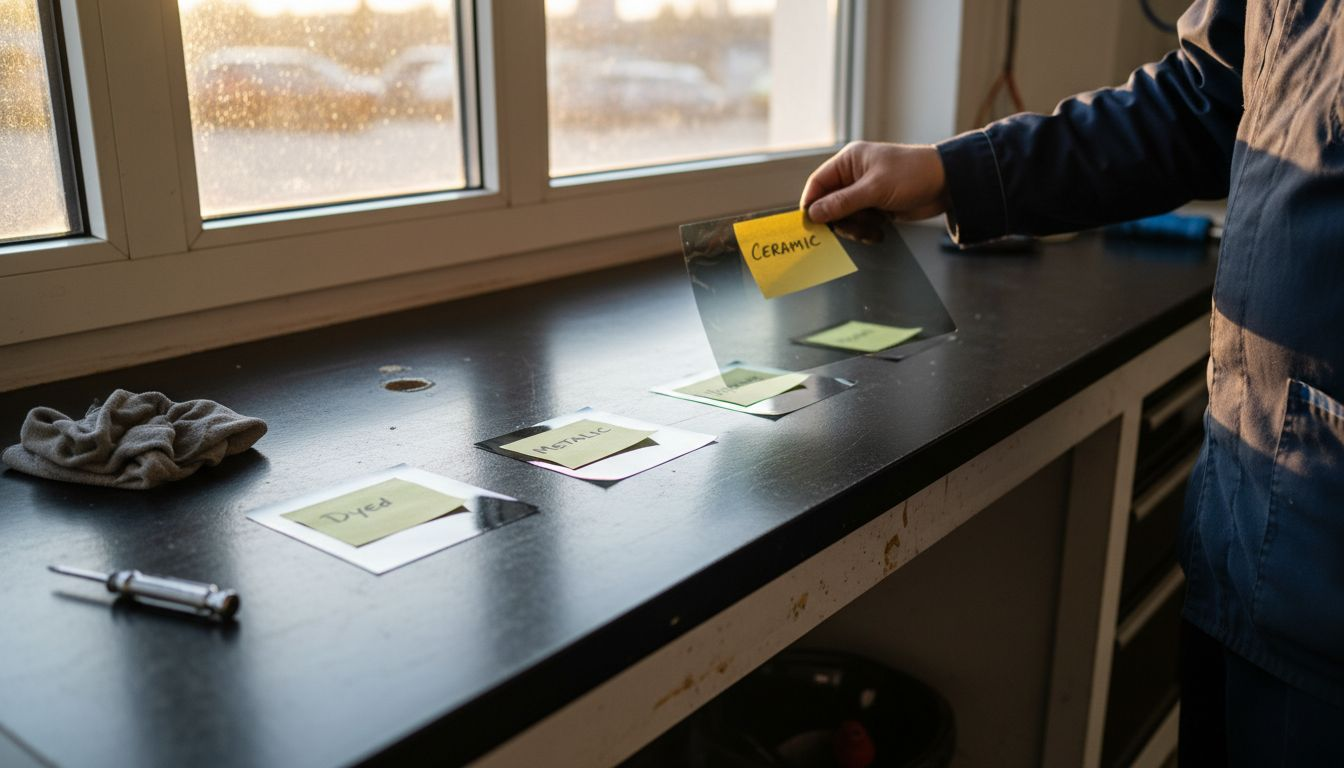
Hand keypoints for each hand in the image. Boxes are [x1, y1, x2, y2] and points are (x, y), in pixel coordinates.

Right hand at [800, 141, 948, 223]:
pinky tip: (882, 230)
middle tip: (854, 229)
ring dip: (856, 228)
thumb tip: (813, 213)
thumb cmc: (912, 174)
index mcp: (849, 161)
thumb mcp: (875, 189)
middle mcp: (853, 176)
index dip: (812, 203)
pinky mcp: (876, 207)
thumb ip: (842, 202)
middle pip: (829, 205)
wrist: (947, 184)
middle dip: (840, 220)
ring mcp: (865, 193)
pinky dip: (867, 231)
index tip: (811, 224)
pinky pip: (860, 224)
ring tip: (874, 229)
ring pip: (845, 218)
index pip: (818, 183)